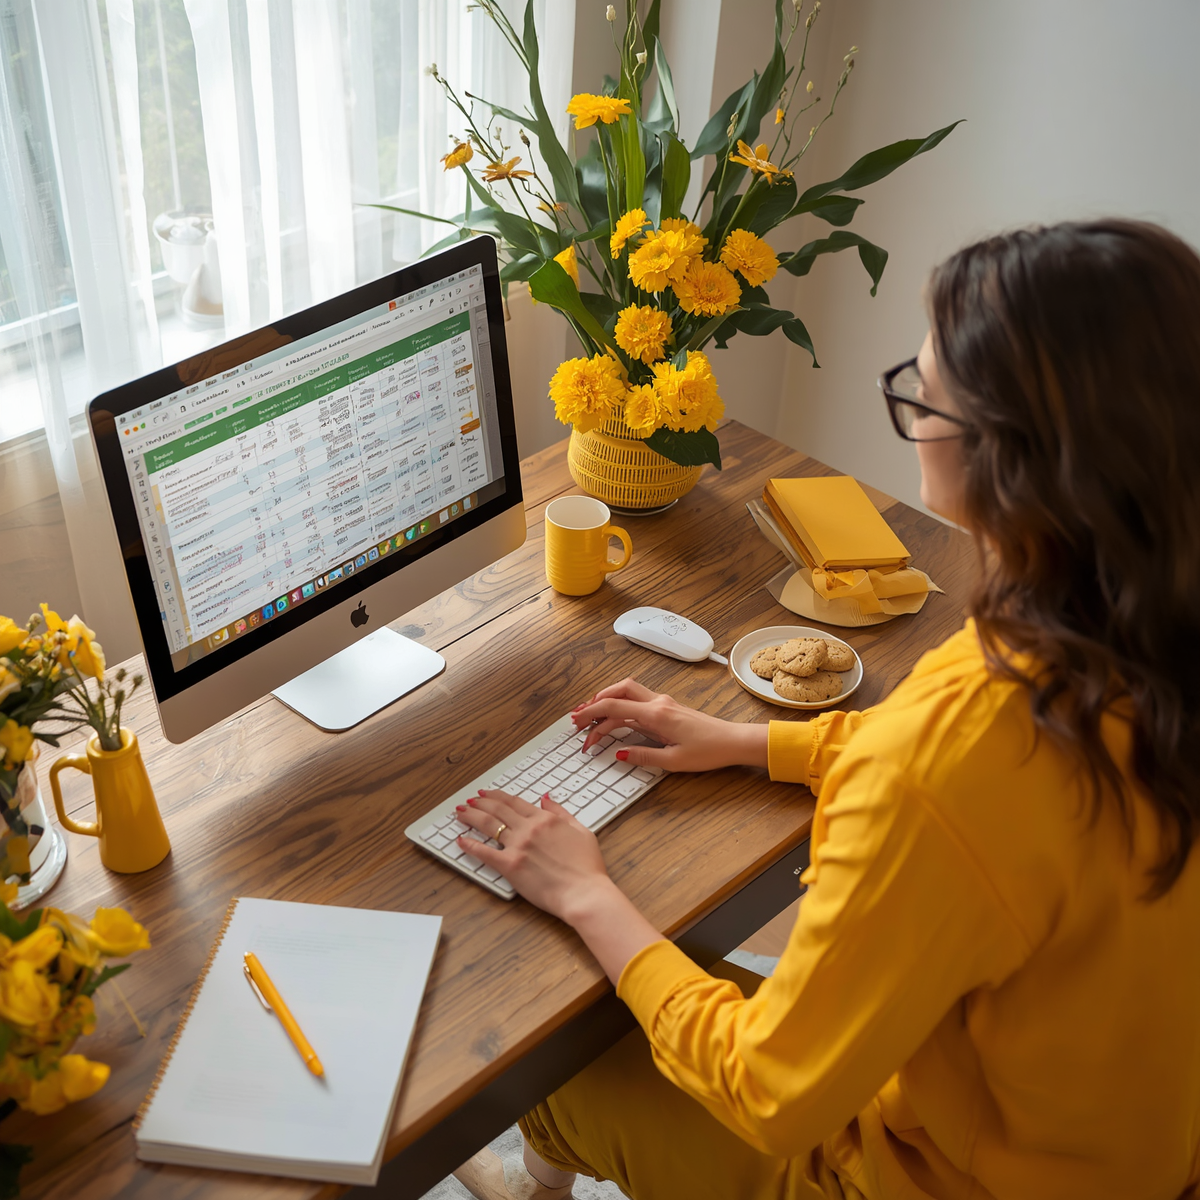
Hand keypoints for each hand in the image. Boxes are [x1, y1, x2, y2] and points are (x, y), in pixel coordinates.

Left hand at [455, 789, 665, 983]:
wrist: (584, 893)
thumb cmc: (587, 867)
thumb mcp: (581, 831)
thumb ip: (562, 813)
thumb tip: (546, 799)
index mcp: (545, 819)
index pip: (515, 803)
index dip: (497, 797)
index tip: (486, 794)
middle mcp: (529, 828)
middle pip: (498, 810)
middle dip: (480, 803)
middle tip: (469, 801)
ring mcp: (518, 846)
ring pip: (488, 825)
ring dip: (471, 816)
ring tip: (460, 812)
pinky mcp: (510, 866)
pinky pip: (485, 853)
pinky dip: (470, 845)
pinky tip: (460, 840)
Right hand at [570, 679, 768, 772]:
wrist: (733, 741)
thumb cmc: (709, 751)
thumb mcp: (673, 761)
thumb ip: (642, 756)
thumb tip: (617, 753)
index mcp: (657, 714)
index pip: (614, 707)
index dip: (592, 717)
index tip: (579, 729)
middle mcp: (658, 703)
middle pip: (618, 690)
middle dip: (594, 701)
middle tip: (578, 718)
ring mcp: (663, 703)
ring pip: (628, 690)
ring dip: (607, 699)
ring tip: (591, 714)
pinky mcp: (668, 707)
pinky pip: (638, 699)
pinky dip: (621, 703)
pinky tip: (615, 716)